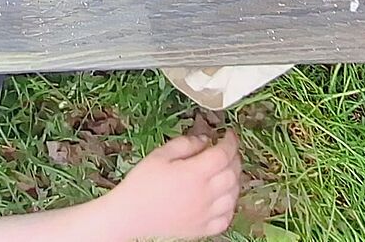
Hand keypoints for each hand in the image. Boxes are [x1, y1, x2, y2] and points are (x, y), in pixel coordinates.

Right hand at [91, 131, 241, 239]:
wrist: (130, 215)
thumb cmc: (141, 185)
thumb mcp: (159, 155)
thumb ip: (184, 144)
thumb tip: (204, 140)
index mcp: (194, 174)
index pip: (223, 153)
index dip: (230, 141)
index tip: (229, 135)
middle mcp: (204, 195)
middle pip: (232, 173)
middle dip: (234, 157)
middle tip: (227, 150)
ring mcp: (205, 214)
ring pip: (233, 195)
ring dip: (234, 180)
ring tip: (225, 172)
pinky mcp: (202, 228)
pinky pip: (226, 218)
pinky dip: (229, 206)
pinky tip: (223, 198)